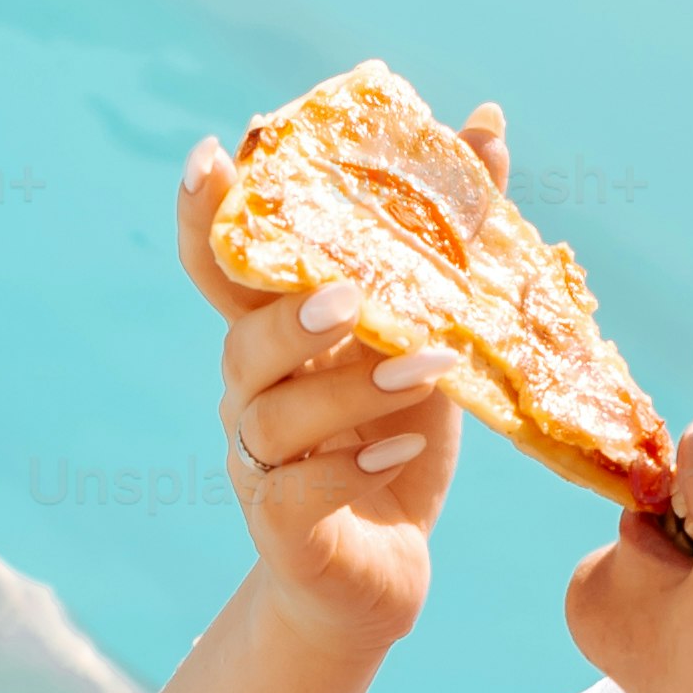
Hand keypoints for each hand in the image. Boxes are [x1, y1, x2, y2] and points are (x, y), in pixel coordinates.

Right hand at [172, 102, 507, 660]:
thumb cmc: (395, 436)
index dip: (205, 214)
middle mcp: (250, 391)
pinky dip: (352, 467)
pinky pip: (299, 492)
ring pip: (278, 414)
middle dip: (291, 313)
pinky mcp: (282, 528)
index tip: (211, 154)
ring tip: (431, 371)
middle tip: (352, 296)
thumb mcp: (433, 332)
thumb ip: (450, 234)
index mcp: (273, 334)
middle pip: (243, 340)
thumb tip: (486, 120)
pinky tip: (404, 448)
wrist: (381, 572)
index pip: (221, 266)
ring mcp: (259, 462)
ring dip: (353, 388)